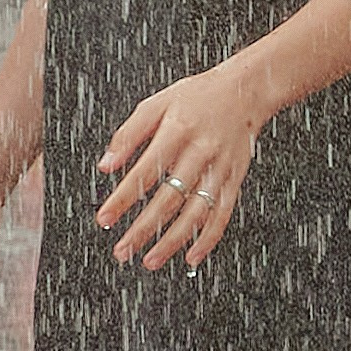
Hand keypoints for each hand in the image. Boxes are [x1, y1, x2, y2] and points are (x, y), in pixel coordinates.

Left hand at [95, 59, 260, 271]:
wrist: (246, 90)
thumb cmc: (197, 97)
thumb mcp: (156, 104)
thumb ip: (128, 134)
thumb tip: (105, 165)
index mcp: (176, 131)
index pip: (144, 172)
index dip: (122, 198)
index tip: (105, 219)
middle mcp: (200, 152)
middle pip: (169, 198)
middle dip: (144, 228)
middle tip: (123, 249)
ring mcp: (220, 169)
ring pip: (196, 213)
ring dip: (173, 241)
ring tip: (150, 260)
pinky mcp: (234, 180)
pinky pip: (223, 215)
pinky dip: (208, 239)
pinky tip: (192, 257)